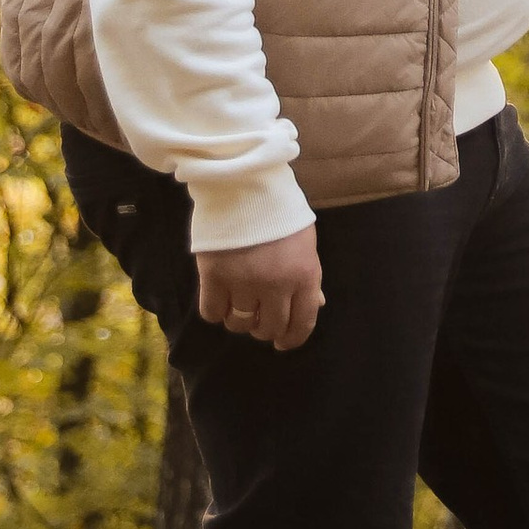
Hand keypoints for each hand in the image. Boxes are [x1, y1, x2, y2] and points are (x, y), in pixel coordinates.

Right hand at [197, 226, 323, 352]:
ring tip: (239, 302)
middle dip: (264, 328)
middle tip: (258, 316)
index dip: (291, 340)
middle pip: (268, 329)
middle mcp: (276, 284)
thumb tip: (316, 305)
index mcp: (304, 275)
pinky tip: (220, 298)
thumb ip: (308, 278)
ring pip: (239, 325)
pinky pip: (212, 313)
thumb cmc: (279, 214)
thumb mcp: (305, 244)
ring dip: (239, 319)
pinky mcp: (214, 276)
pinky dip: (216, 311)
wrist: (245, 184)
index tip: (283, 344)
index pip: (302, 324)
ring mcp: (243, 282)